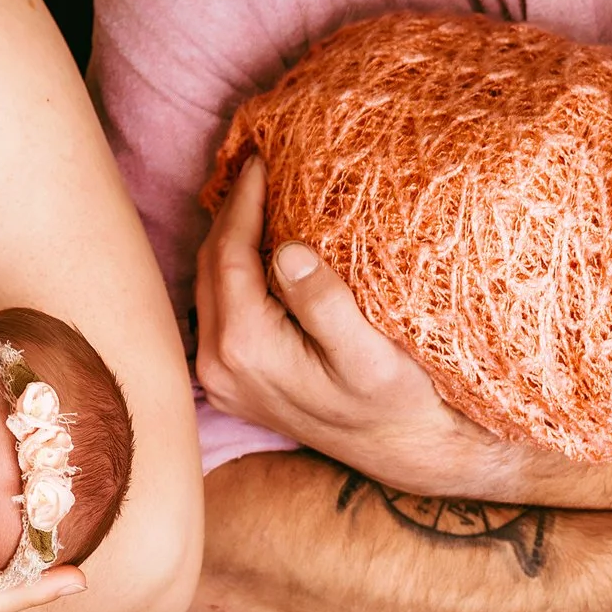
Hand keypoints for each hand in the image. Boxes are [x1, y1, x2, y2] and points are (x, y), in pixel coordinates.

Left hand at [193, 159, 513, 495]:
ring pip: (208, 287)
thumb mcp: (368, 354)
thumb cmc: (396, 401)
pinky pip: (218, 308)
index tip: (259, 160)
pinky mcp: (230, 380)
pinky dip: (231, 272)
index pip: (229, 255)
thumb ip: (324, 304)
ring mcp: (218, 376)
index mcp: (245, 348)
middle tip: (256, 168)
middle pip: (209, 267)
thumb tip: (286, 251)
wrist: (404, 452)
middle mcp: (218, 364)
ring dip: (228, 241)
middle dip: (229, 214)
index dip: (242, 202)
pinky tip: (256, 248)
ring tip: (255, 197)